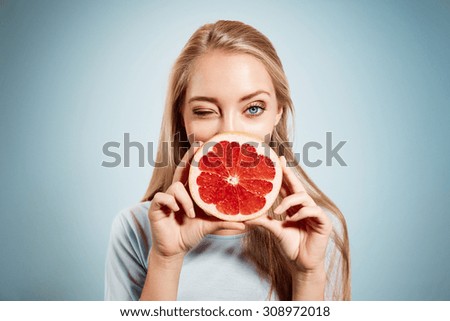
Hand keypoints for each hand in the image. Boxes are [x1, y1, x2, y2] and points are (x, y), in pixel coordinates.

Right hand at [148, 142, 245, 258]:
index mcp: (190, 193)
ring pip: (175, 186)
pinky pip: (162, 197)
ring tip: (191, 214)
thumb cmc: (191, 234)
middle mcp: (178, 192)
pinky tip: (178, 211)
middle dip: (189, 156)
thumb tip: (246, 224)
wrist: (175, 250)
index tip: (206, 144)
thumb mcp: (210, 226)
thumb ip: (225, 222)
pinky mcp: (156, 207)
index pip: (193, 173)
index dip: (198, 158)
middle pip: (181, 169)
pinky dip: (171, 202)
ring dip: (185, 200)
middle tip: (197, 144)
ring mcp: (166, 198)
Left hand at [245, 156, 331, 272]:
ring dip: (290, 201)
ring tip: (279, 210)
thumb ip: (264, 222)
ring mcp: (315, 214)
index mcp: (294, 207)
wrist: (302, 264)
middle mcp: (305, 207)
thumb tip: (245, 217)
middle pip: (297, 186)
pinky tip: (293, 218)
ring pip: (304, 198)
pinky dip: (302, 212)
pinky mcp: (323, 222)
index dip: (284, 174)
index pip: (288, 187)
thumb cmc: (291, 246)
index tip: (277, 161)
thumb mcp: (275, 231)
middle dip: (290, 174)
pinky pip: (313, 211)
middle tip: (281, 164)